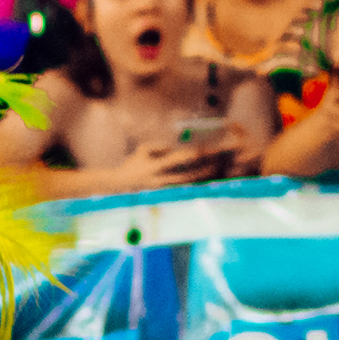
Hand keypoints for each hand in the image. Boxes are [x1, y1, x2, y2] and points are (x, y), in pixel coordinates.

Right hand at [101, 133, 215, 192]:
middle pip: (187, 174)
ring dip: (201, 177)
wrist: (120, 183)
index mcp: (155, 167)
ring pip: (187, 183)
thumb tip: (172, 147)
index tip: (204, 149)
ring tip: (215, 171)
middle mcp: (161, 179)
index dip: (192, 154)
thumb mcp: (143, 149)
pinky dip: (193, 183)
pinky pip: (182, 188)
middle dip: (203, 168)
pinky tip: (203, 179)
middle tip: (217, 162)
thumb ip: (158, 146)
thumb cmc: (133, 163)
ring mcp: (163, 188)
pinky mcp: (164, 193)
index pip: (178, 160)